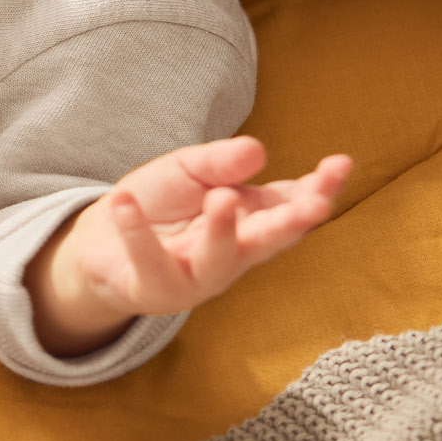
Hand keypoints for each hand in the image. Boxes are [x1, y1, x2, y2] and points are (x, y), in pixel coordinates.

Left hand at [24, 137, 352, 356]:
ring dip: (222, 231)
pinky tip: (122, 200)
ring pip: (218, 260)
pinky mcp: (154, 289)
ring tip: (222, 198)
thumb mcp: (188, 170)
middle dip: (294, 223)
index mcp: (251, 220)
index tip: (341, 165)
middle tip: (316, 205)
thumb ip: (219, 162)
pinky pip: (148, 262)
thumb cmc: (158, 205)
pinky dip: (135, 232)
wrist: (100, 244)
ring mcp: (196, 277)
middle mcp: (233, 253)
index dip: (319, 189)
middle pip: (270, 240)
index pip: (293, 206)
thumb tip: (257, 151)